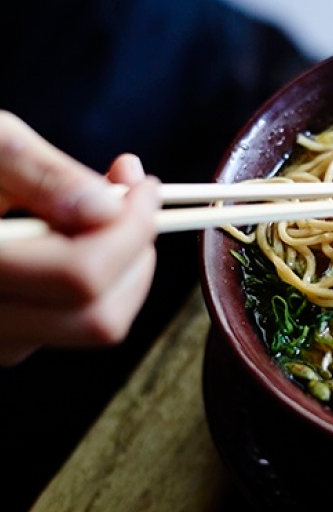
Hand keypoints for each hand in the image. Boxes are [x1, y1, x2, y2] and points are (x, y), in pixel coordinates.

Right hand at [0, 111, 160, 365]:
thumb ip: (41, 173)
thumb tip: (107, 210)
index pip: (82, 276)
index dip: (131, 227)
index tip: (140, 181)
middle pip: (101, 316)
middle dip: (136, 251)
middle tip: (133, 196)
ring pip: (99, 325)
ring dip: (125, 265)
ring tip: (106, 208)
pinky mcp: (10, 338)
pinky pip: (80, 320)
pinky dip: (103, 278)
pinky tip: (79, 233)